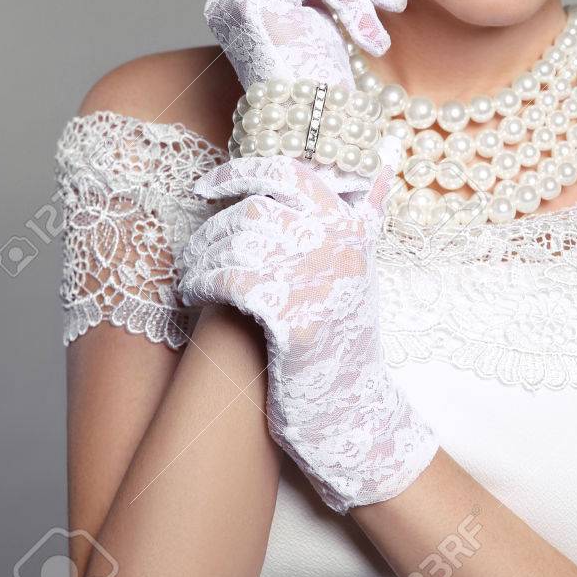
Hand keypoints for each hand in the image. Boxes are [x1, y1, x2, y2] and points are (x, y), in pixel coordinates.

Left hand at [175, 134, 438, 513]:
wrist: (353, 412)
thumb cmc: (344, 337)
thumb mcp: (361, 268)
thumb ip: (362, 218)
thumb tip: (385, 165)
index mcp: (356, 226)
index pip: (291, 171)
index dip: (241, 172)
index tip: (206, 186)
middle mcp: (343, 245)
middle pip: (256, 206)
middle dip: (213, 227)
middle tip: (194, 250)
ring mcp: (321, 280)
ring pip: (238, 241)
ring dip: (201, 256)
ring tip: (190, 276)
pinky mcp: (297, 319)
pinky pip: (231, 280)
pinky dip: (201, 284)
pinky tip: (193, 297)